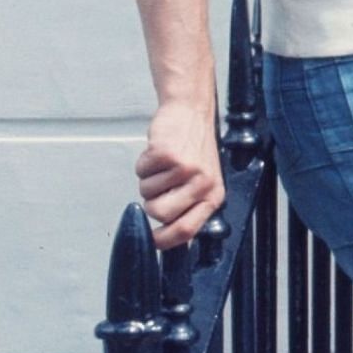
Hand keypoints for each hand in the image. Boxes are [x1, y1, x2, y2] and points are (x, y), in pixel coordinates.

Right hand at [137, 99, 225, 248]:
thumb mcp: (202, 181)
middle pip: (158, 213)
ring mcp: (185, 168)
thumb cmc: (194, 148)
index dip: (164, 240)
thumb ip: (190, 208)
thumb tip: (171, 238)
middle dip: (151, 202)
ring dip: (148, 178)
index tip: (152, 240)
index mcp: (212, 195)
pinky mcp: (168, 154)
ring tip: (164, 164)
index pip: (186, 230)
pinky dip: (143, 163)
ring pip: (145, 192)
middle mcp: (202, 183)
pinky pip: (140, 171)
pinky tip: (159, 153)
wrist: (190, 112)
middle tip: (162, 184)